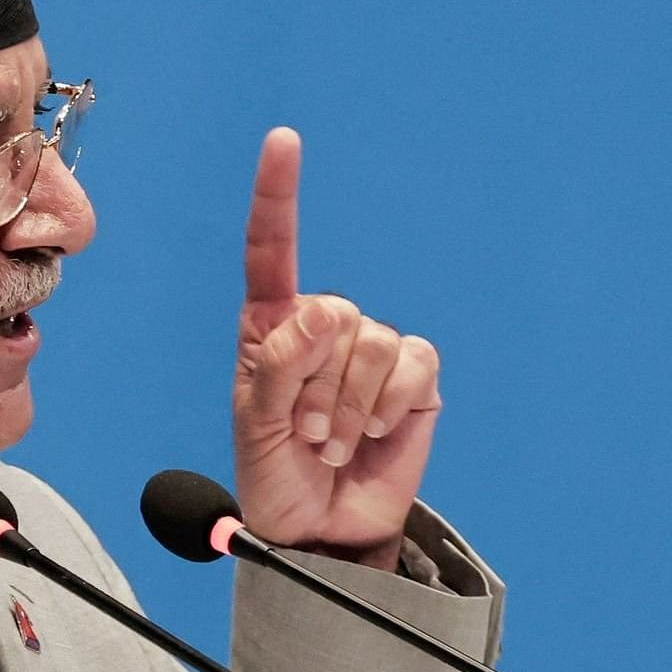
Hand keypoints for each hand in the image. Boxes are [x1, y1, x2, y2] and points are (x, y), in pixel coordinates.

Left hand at [230, 127, 442, 571]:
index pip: (272, 250)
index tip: (284, 141)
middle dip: (318, 385)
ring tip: (333, 443)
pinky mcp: (414, 379)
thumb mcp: (257, 425)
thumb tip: (323, 314)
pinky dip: (392, 405)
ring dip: (351, 405)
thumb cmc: (276, 476)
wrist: (322, 530)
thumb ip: (280, 365)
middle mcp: (324, 327)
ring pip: (373, 344)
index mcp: (271, 326)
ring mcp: (372, 352)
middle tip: (307, 435)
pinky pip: (413, 366)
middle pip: (334, 314)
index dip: (278, 195)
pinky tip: (375, 433)